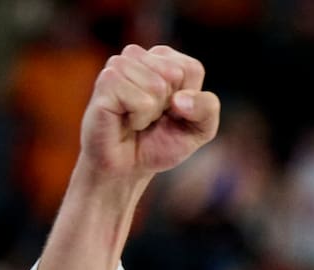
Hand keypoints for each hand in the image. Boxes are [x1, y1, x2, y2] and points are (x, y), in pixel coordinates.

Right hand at [79, 44, 219, 184]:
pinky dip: (139, 119)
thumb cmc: (161, 144)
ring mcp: (119, 65)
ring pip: (156, 85)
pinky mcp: (106, 81)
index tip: (171, 113)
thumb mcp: (199, 129)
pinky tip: (127, 121)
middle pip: (174, 73)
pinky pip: (140, 101)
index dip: (189, 100)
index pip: (191, 69)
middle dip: (169, 106)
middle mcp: (138, 55)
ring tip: (138, 119)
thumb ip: (208, 108)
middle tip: (152, 119)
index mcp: (163, 59)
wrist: (127, 169)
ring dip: (152, 114)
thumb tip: (180, 99)